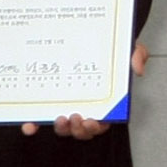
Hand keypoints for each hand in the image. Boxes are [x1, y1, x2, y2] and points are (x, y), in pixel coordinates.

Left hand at [28, 44, 146, 139]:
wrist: (84, 36)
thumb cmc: (106, 50)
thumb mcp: (127, 48)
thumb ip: (137, 55)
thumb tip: (137, 69)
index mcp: (103, 102)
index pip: (102, 122)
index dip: (97, 126)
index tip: (93, 121)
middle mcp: (82, 107)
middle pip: (81, 130)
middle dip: (79, 130)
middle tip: (77, 118)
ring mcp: (62, 106)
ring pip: (62, 128)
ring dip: (61, 129)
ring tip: (60, 119)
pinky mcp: (44, 103)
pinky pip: (37, 119)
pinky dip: (32, 126)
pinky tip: (29, 125)